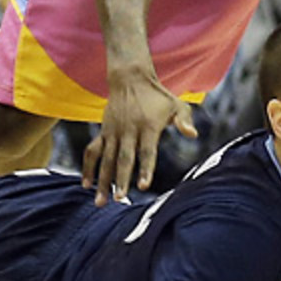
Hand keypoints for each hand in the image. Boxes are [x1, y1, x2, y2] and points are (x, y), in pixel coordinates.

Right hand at [82, 69, 196, 205]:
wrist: (130, 78)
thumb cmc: (157, 96)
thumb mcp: (176, 104)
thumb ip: (184, 120)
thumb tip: (193, 135)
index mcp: (147, 127)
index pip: (147, 151)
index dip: (145, 168)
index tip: (143, 185)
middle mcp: (128, 131)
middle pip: (124, 159)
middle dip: (120, 180)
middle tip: (119, 199)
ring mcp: (113, 132)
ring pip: (106, 159)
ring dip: (102, 180)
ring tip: (100, 202)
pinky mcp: (104, 132)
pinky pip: (93, 151)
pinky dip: (88, 167)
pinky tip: (86, 184)